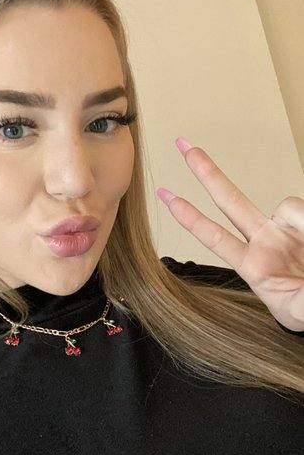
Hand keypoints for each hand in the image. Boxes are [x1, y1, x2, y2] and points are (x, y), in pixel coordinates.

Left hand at [156, 137, 303, 331]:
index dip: (190, 217)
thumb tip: (300, 246)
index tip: (165, 197)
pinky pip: (303, 211)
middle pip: (229, 200)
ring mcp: (285, 230)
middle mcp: (264, 242)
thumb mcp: (300, 309)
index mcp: (252, 266)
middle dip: (206, 171)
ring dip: (303, 223)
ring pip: (285, 205)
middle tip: (182, 145)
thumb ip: (300, 293)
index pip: (214, 236)